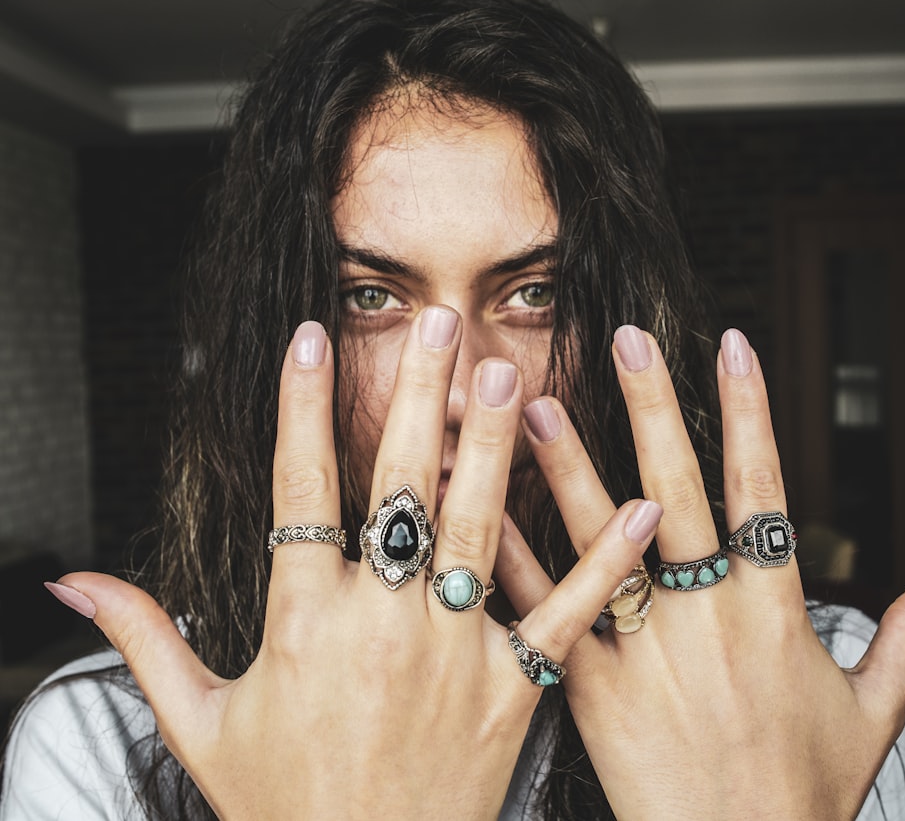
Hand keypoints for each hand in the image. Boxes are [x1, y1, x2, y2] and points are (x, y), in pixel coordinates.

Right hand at [48, 314, 655, 818]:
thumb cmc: (280, 807)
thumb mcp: (198, 725)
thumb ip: (144, 641)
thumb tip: (72, 582)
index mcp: (302, 623)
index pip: (298, 487)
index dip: (300, 406)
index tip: (309, 338)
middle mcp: (381, 624)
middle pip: (399, 486)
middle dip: (415, 396)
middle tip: (437, 324)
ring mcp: (453, 654)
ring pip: (476, 526)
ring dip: (493, 445)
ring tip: (505, 372)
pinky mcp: (513, 690)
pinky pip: (564, 613)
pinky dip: (604, 559)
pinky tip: (639, 504)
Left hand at [497, 325, 904, 819]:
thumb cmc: (804, 791)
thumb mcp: (874, 710)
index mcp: (773, 611)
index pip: (762, 487)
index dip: (749, 411)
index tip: (731, 346)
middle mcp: (706, 616)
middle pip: (677, 489)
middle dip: (652, 407)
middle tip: (624, 339)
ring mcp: (644, 648)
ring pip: (600, 537)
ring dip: (568, 464)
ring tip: (535, 401)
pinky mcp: (589, 687)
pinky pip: (547, 610)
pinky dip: (515, 556)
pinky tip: (485, 507)